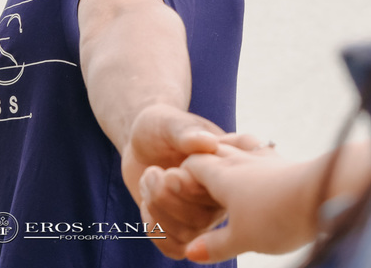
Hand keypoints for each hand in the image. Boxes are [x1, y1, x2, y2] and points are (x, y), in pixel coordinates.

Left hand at [132, 126, 263, 258]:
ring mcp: (203, 215)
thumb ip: (186, 132)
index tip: (169, 173)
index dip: (192, 190)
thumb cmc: (161, 127)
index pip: (220, 194)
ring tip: (147, 180)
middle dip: (168, 199)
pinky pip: (175, 248)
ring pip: (187, 236)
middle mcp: (221, 197)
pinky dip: (156, 231)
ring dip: (158, 211)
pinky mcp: (183, 228)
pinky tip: (146, 206)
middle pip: (203, 220)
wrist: (142, 140)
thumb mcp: (170, 122)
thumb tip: (207, 143)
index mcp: (228, 170)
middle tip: (152, 172)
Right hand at [176, 139, 370, 263]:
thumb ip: (214, 245)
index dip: (179, 177)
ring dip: (224, 150)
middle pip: (210, 153)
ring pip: (235, 145)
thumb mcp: (242, 239)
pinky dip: (250, 151)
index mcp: (220, 175)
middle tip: (191, 176)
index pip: (190, 166)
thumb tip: (190, 253)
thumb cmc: (277, 217)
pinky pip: (260, 149)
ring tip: (219, 156)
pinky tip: (257, 156)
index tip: (173, 187)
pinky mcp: (284, 160)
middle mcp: (238, 159)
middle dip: (199, 163)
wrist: (323, 192)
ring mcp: (263, 157)